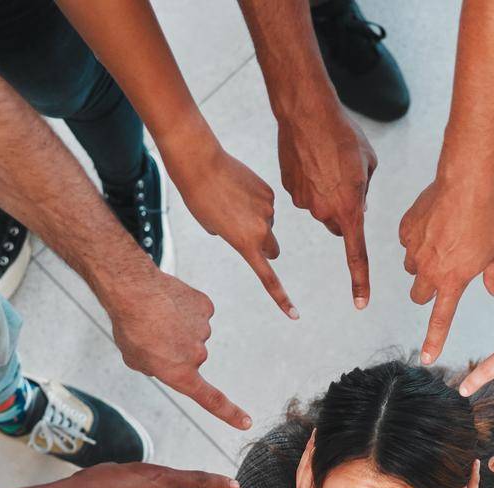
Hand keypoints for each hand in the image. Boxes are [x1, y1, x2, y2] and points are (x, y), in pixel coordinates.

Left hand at [103, 266, 251, 429]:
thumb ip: (155, 367)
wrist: (134, 292)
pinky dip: (185, 308)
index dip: (230, 413)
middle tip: (151, 333)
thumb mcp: (136, 359)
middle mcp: (198, 355)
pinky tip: (168, 302)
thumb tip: (164, 360)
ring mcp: (204, 330)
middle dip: (174, 346)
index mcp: (181, 374)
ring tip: (156, 315)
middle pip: (191, 355)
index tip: (246, 423)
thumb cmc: (130, 327)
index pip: (211, 400)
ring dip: (178, 325)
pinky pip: (197, 311)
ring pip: (193, 331)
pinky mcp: (206, 307)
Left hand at [169, 142, 296, 318]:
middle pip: (273, 249)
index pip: (268, 278)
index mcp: (245, 245)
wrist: (202, 166)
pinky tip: (239, 188)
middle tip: (246, 234)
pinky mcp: (269, 192)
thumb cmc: (200, 200)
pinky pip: (266, 204)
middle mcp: (262, 231)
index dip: (282, 298)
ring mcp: (268, 211)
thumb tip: (248, 229)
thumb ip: (234, 236)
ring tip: (232, 201)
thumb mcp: (213, 227)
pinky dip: (256, 200)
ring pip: (267, 224)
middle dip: (265, 247)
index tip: (294, 315)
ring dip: (255, 218)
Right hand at [278, 106, 376, 307]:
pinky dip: (310, 180)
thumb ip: (365, 191)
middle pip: (337, 223)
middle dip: (343, 209)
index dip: (360, 280)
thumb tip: (358, 204)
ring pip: (321, 207)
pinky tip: (312, 158)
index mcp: (349, 209)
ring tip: (328, 160)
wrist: (306, 113)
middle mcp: (324, 213)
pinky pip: (304, 193)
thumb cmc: (343, 135)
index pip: (357, 254)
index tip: (360, 303)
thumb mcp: (368, 163)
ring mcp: (303, 203)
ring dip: (327, 190)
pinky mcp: (289, 190)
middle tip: (346, 176)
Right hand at [293, 432, 329, 487]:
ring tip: (315, 443)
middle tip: (319, 429)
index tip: (325, 434)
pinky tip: (312, 472)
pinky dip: (309, 486)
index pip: (316, 474)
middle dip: (313, 451)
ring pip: (305, 484)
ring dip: (309, 463)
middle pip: (308, 473)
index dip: (318, 454)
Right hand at [399, 177, 493, 364]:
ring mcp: (414, 250)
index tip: (426, 358)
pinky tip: (433, 223)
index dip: (433, 341)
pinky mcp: (406, 229)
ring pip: (411, 267)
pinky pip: (406, 241)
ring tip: (442, 241)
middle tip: (442, 273)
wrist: (468, 184)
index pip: (440, 320)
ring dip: (422, 263)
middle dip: (426, 290)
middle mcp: (429, 270)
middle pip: (418, 295)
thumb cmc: (488, 219)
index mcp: (452, 281)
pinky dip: (416, 237)